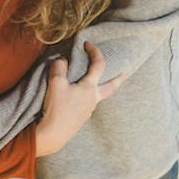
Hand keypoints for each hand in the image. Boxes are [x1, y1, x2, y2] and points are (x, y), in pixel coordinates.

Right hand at [35, 42, 123, 156]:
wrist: (54, 134)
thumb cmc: (57, 108)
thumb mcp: (55, 83)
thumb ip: (59, 67)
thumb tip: (62, 60)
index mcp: (89, 88)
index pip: (98, 65)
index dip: (95, 52)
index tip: (88, 44)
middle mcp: (93, 99)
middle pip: (111, 87)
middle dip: (118, 79)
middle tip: (125, 73)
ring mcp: (88, 110)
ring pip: (98, 96)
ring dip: (100, 88)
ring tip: (97, 85)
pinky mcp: (81, 118)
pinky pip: (87, 104)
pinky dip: (87, 98)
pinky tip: (78, 99)